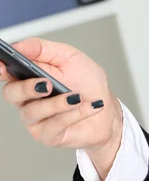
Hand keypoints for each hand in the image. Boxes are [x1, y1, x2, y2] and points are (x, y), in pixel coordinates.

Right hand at [0, 38, 122, 166]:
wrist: (107, 110)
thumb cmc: (88, 82)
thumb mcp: (70, 57)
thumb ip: (43, 49)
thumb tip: (20, 46)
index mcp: (31, 75)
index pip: (8, 72)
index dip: (2, 68)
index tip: (3, 65)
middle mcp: (28, 98)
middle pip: (11, 93)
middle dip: (27, 88)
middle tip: (47, 84)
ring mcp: (36, 118)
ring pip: (33, 111)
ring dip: (58, 103)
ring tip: (76, 97)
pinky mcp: (47, 135)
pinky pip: (54, 125)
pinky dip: (74, 113)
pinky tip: (87, 106)